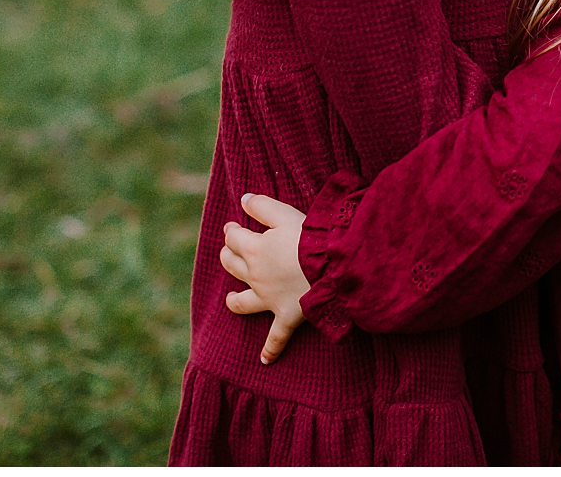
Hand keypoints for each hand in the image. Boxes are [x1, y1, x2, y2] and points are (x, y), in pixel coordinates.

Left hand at [220, 192, 310, 363]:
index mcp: (255, 249)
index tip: (232, 225)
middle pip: (232, 266)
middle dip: (228, 257)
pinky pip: (277, 337)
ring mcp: (269, 299)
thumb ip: (262, 206)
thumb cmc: (312, 237)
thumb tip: (242, 199)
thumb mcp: (285, 213)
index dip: (231, 230)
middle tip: (231, 250)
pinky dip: (271, 350)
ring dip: (235, 301)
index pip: (233, 238)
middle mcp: (256, 275)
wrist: (332, 266)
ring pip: (243, 302)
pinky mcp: (287, 316)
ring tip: (231, 299)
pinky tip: (265, 361)